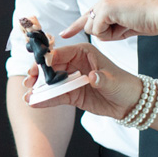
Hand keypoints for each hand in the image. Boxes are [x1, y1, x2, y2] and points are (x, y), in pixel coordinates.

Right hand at [24, 43, 143, 120]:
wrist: (129, 103)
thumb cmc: (123, 85)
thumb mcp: (113, 80)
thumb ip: (101, 78)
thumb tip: (92, 77)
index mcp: (84, 53)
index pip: (62, 53)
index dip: (48, 59)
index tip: (38, 66)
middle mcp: (75, 63)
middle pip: (51, 67)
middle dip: (39, 74)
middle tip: (29, 81)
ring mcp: (72, 79)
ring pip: (51, 82)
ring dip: (39, 88)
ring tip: (28, 95)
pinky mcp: (72, 93)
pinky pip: (56, 95)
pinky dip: (46, 99)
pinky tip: (35, 103)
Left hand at [60, 0, 157, 40]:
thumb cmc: (154, 18)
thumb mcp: (130, 21)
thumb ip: (113, 25)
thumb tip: (101, 33)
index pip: (93, 11)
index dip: (79, 24)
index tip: (65, 33)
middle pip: (89, 20)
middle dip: (101, 31)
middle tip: (122, 28)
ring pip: (92, 28)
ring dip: (109, 34)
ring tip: (129, 26)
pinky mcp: (107, 7)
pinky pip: (97, 30)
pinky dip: (110, 34)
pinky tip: (125, 26)